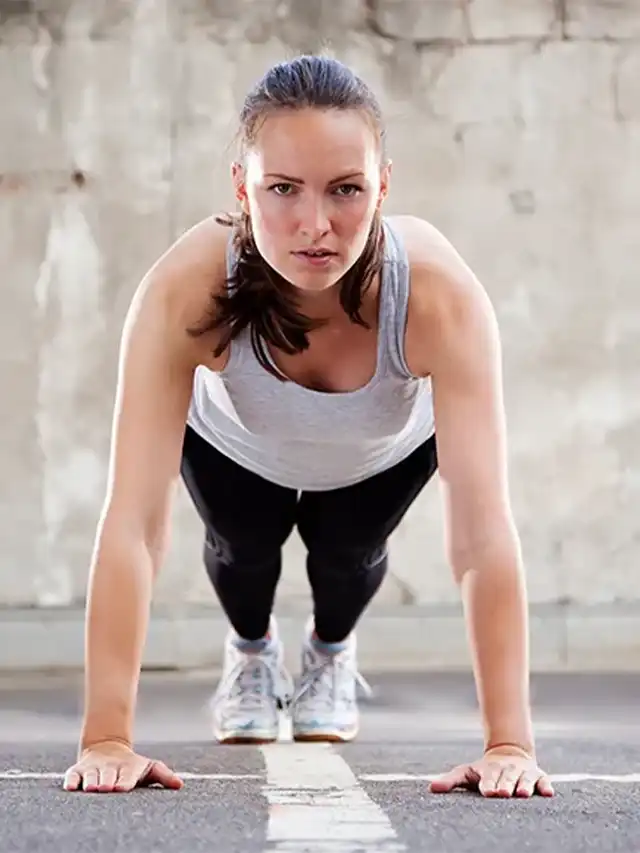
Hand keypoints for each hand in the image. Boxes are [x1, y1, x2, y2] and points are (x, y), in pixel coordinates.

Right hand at [63, 740, 183, 792]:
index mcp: (127, 768)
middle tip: (106, 788)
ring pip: (90, 776)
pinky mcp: (77, 771)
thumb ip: (163, 776)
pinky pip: (72, 776)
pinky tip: (71, 786)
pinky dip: (70, 780)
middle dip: (106, 783)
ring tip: (91, 788)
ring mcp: (92, 769)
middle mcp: (109, 768)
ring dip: (90, 782)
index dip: (124, 781)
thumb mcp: (148, 768)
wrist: (107, 748)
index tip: (122, 788)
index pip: (127, 775)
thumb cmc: (131, 766)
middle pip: (107, 777)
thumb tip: (180, 784)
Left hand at [429, 745, 553, 797]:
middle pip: (506, 779)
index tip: (488, 791)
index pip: (489, 778)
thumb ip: (451, 781)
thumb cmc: (484, 771)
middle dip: (505, 786)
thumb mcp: (466, 773)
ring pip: (525, 780)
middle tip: (503, 794)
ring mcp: (523, 773)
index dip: (488, 784)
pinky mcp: (538, 776)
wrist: (508, 753)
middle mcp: (507, 771)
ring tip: (523, 794)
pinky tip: (548, 793)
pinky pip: (543, 780)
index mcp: (490, 770)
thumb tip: (431, 788)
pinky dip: (545, 786)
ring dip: (525, 786)